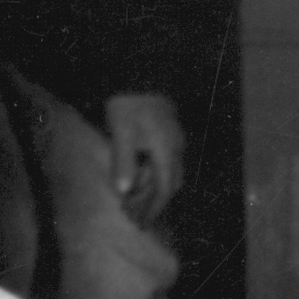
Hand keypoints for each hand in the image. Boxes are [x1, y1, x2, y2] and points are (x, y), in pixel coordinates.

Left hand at [102, 92, 185, 224]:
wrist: (139, 74)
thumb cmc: (128, 104)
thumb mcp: (122, 132)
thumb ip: (124, 162)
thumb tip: (125, 191)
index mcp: (166, 150)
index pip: (164, 188)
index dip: (153, 208)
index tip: (142, 224)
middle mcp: (176, 148)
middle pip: (170, 184)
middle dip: (154, 204)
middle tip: (135, 218)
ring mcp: (175, 141)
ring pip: (170, 174)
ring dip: (153, 191)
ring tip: (134, 203)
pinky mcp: (169, 135)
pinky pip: (166, 163)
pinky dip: (154, 177)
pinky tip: (140, 179)